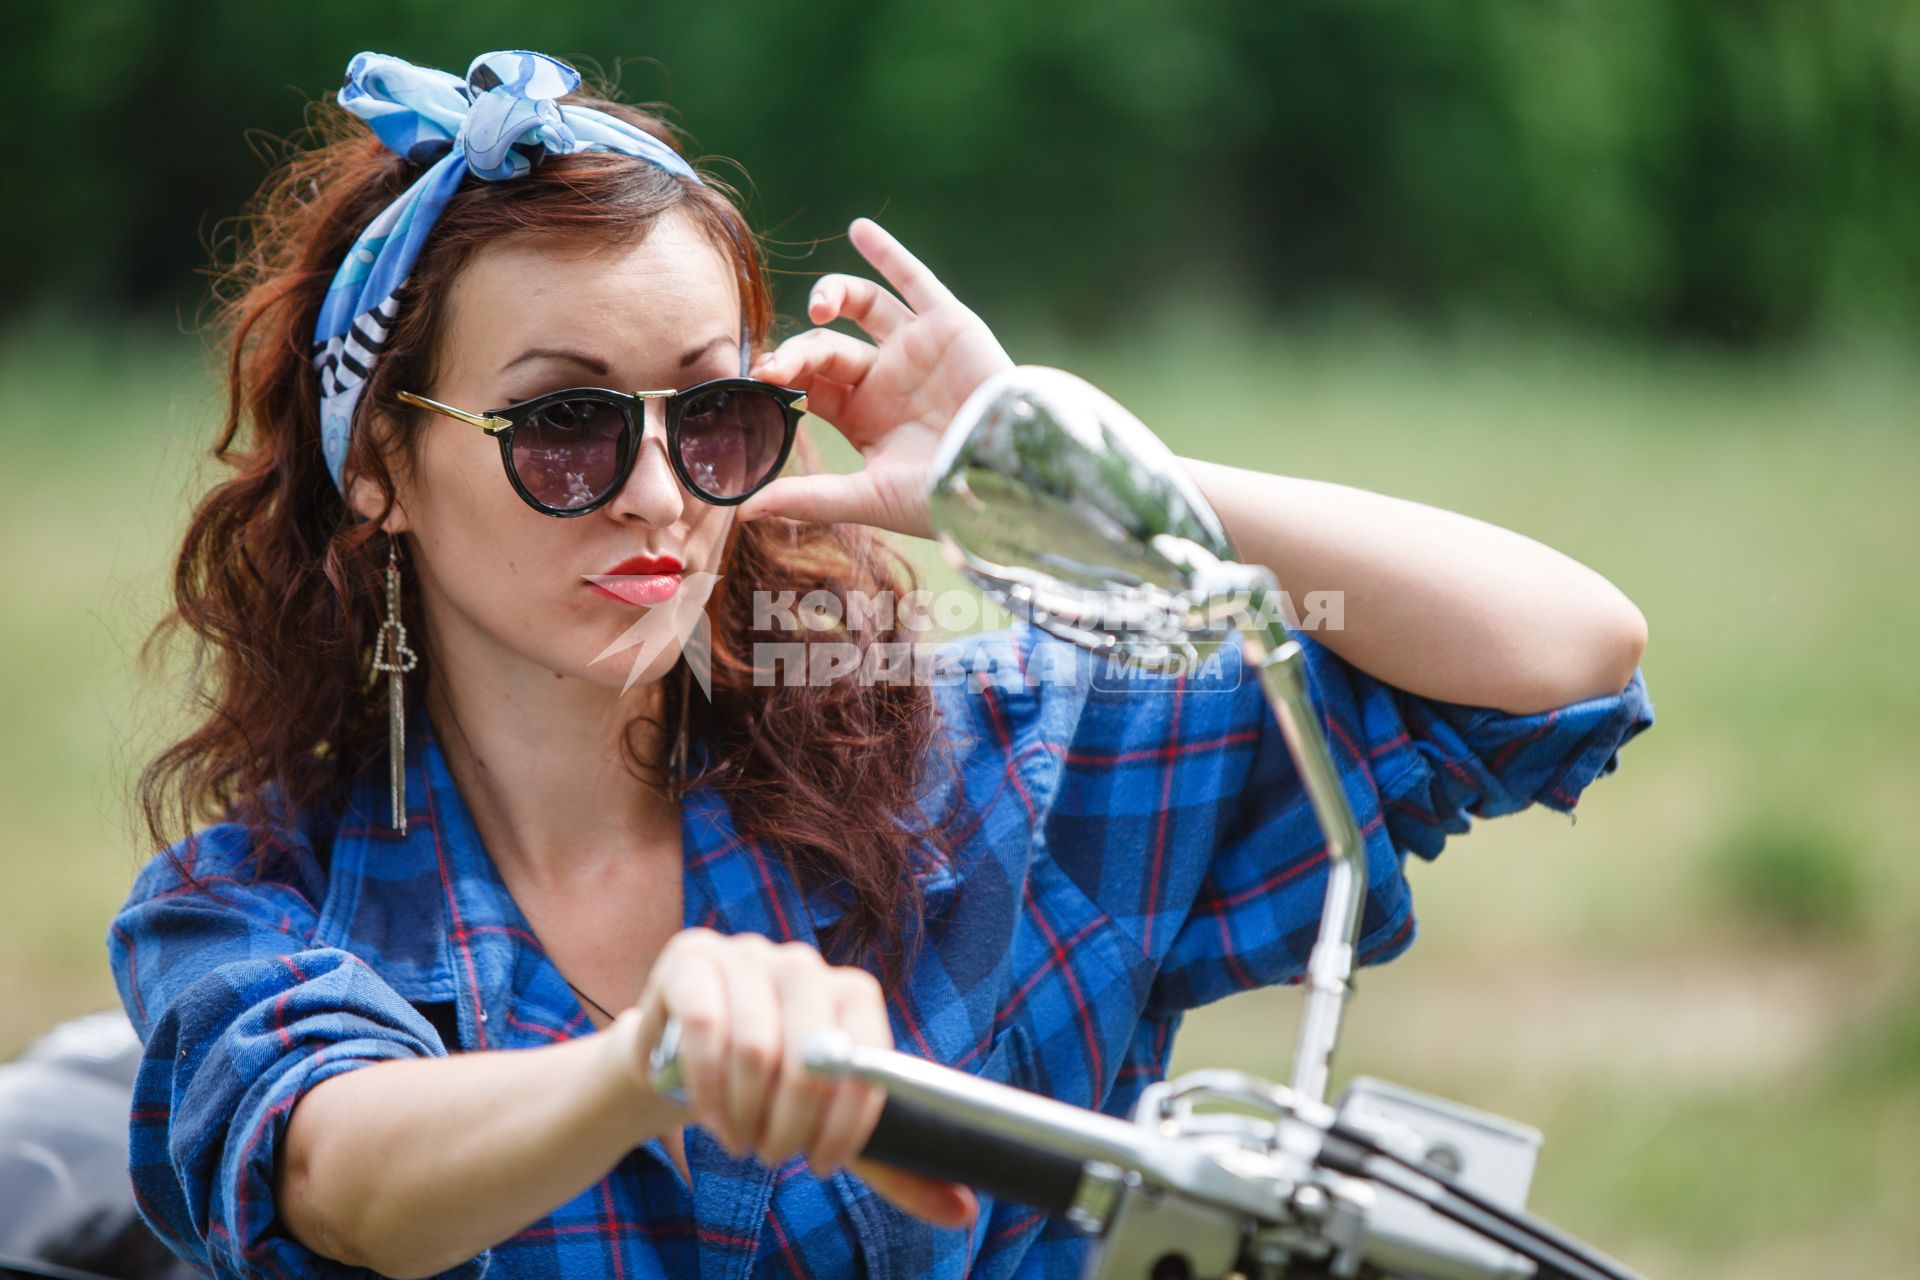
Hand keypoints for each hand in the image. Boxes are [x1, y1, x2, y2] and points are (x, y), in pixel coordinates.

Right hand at [613, 927, 977, 1228]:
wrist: (679, 1059)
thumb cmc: (769, 1091)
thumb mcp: (829, 1125)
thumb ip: (892, 1165)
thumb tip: (963, 1212)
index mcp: (852, 993)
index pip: (867, 1059)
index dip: (847, 1123)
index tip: (822, 1164)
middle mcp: (805, 964)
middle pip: (811, 1059)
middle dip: (790, 1126)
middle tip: (772, 1156)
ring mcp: (748, 954)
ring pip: (755, 1047)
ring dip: (743, 1114)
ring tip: (738, 1137)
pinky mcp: (693, 956)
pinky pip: (705, 1025)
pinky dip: (705, 1085)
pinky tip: (704, 1111)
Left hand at [739, 217, 1015, 537]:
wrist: (1009, 476)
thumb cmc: (945, 496)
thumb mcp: (869, 498)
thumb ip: (811, 498)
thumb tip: (746, 513)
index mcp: (865, 418)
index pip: (809, 386)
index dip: (780, 379)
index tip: (757, 381)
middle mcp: (887, 379)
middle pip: (827, 348)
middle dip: (798, 354)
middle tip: (776, 368)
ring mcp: (916, 349)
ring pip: (862, 306)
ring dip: (831, 295)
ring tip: (818, 307)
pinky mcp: (947, 325)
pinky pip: (913, 280)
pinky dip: (887, 253)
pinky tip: (859, 229)